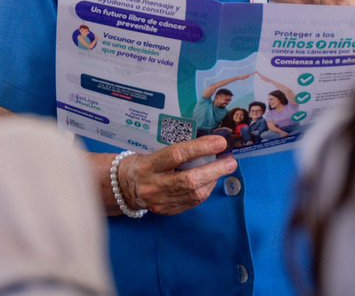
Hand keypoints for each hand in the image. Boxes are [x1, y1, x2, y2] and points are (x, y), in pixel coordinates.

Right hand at [117, 136, 235, 216]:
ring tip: (223, 169)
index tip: (220, 142)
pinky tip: (210, 182)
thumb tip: (208, 146)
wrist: (123, 187)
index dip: (201, 148)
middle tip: (231, 162)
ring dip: (213, 181)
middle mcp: (153, 185)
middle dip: (214, 170)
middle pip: (189, 180)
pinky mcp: (166, 212)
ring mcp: (160, 202)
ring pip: (193, 194)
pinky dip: (204, 191)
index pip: (177, 155)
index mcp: (148, 165)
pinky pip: (192, 203)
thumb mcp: (154, 152)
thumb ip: (177, 152)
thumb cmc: (143, 163)